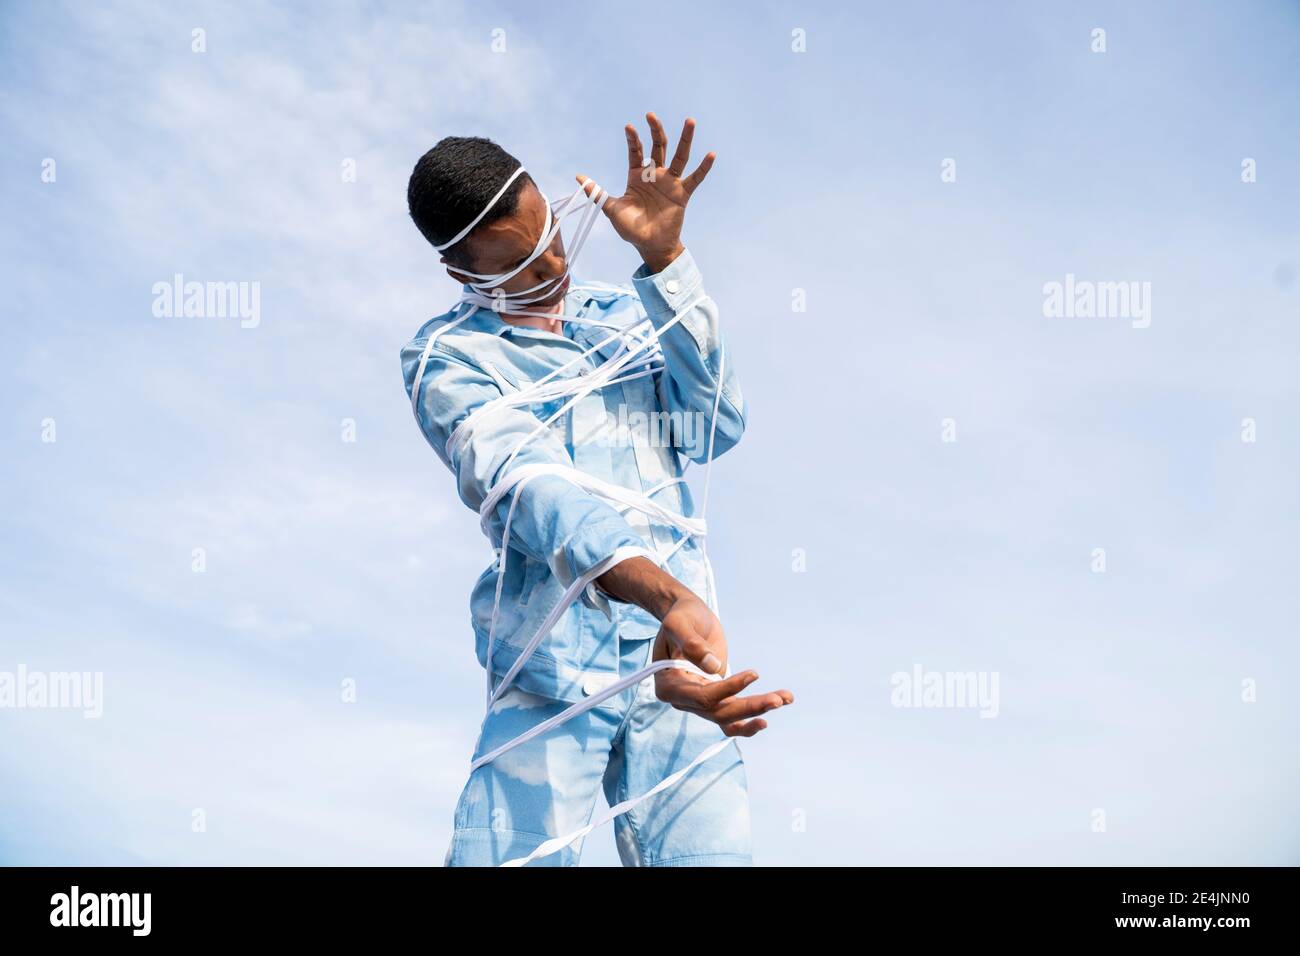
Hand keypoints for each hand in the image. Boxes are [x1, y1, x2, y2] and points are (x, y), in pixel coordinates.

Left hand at [576, 112, 715, 272]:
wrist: (650, 246)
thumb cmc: (631, 229)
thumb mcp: (612, 209)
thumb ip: (598, 193)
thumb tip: (578, 177)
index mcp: (637, 176)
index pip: (636, 152)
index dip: (632, 139)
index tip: (629, 127)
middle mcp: (655, 175)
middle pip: (657, 147)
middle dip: (655, 131)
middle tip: (651, 115)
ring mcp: (670, 183)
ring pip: (679, 156)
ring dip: (685, 139)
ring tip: (690, 121)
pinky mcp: (682, 194)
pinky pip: (695, 178)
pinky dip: (703, 168)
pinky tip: (711, 154)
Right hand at [651, 594, 793, 737]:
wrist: (687, 617)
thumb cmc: (682, 616)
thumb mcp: (680, 623)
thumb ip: (692, 644)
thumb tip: (713, 667)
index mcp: (668, 685)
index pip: (702, 697)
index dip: (729, 690)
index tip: (754, 673)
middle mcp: (682, 700)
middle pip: (718, 712)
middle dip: (750, 707)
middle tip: (778, 699)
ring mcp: (698, 703)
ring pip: (728, 718)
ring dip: (756, 711)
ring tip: (784, 699)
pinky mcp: (713, 700)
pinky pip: (730, 718)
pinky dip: (749, 719)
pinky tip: (770, 714)